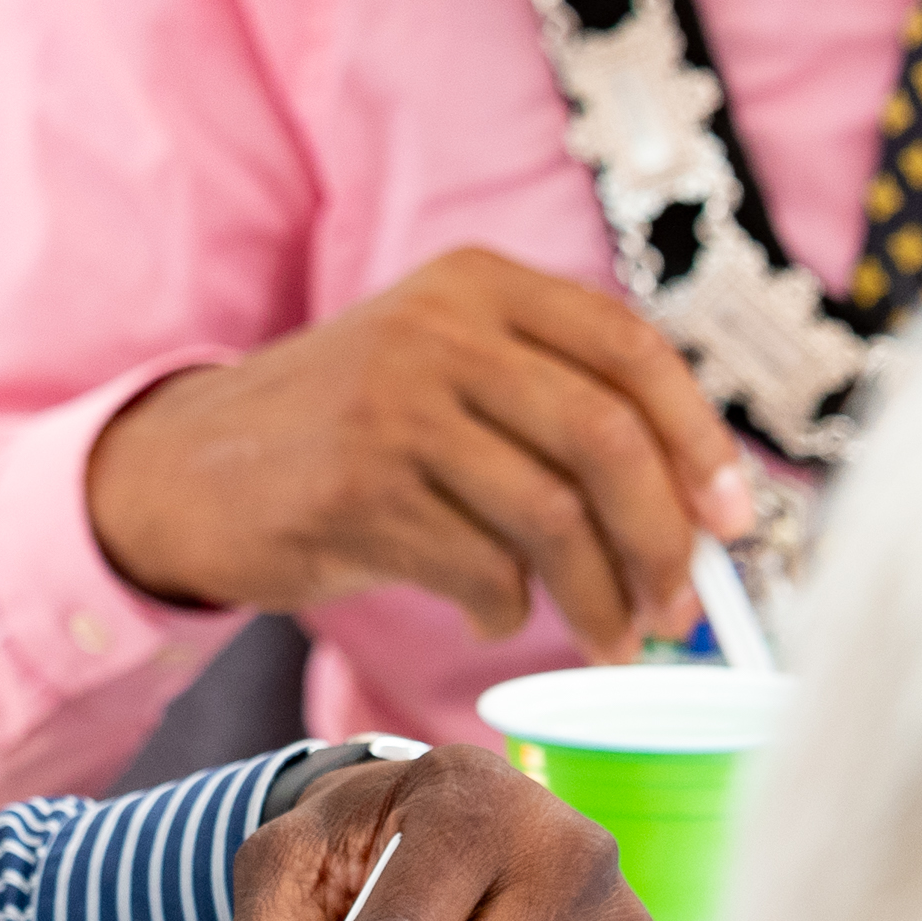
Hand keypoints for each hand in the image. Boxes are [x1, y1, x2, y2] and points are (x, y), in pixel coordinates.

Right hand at [86, 247, 754, 657]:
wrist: (188, 467)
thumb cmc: (345, 431)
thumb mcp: (443, 369)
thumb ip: (552, 403)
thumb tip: (700, 508)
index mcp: (477, 283)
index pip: (629, 349)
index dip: (698, 440)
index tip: (733, 522)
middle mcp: (438, 328)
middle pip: (605, 437)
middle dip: (662, 539)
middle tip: (679, 607)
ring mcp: (393, 405)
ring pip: (552, 515)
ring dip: (601, 598)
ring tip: (612, 637)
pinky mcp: (357, 489)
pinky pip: (482, 568)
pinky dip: (508, 609)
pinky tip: (496, 614)